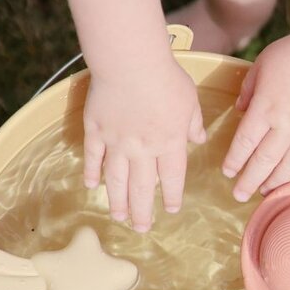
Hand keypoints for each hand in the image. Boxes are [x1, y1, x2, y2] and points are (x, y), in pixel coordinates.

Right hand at [83, 59, 205, 231]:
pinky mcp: (95, 130)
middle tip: (141, 228)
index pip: (171, 178)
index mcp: (169, 143)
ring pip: (116, 180)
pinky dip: (92, 173)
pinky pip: (93, 158)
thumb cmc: (165, 76)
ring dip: (117, 201)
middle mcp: (142, 149)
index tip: (170, 210)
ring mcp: (116, 142)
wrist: (130, 61)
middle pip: (142, 187)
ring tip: (118, 217)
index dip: (171, 197)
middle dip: (142, 211)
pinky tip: (91, 185)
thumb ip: (193, 123)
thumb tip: (198, 139)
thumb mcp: (190, 100)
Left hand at [221, 32, 289, 201]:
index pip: (244, 144)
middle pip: (264, 161)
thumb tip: (240, 109)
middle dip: (249, 181)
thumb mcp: (262, 64)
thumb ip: (249, 89)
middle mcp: (286, 125)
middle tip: (239, 195)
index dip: (234, 161)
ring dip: (276, 182)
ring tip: (266, 192)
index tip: (228, 172)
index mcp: (265, 108)